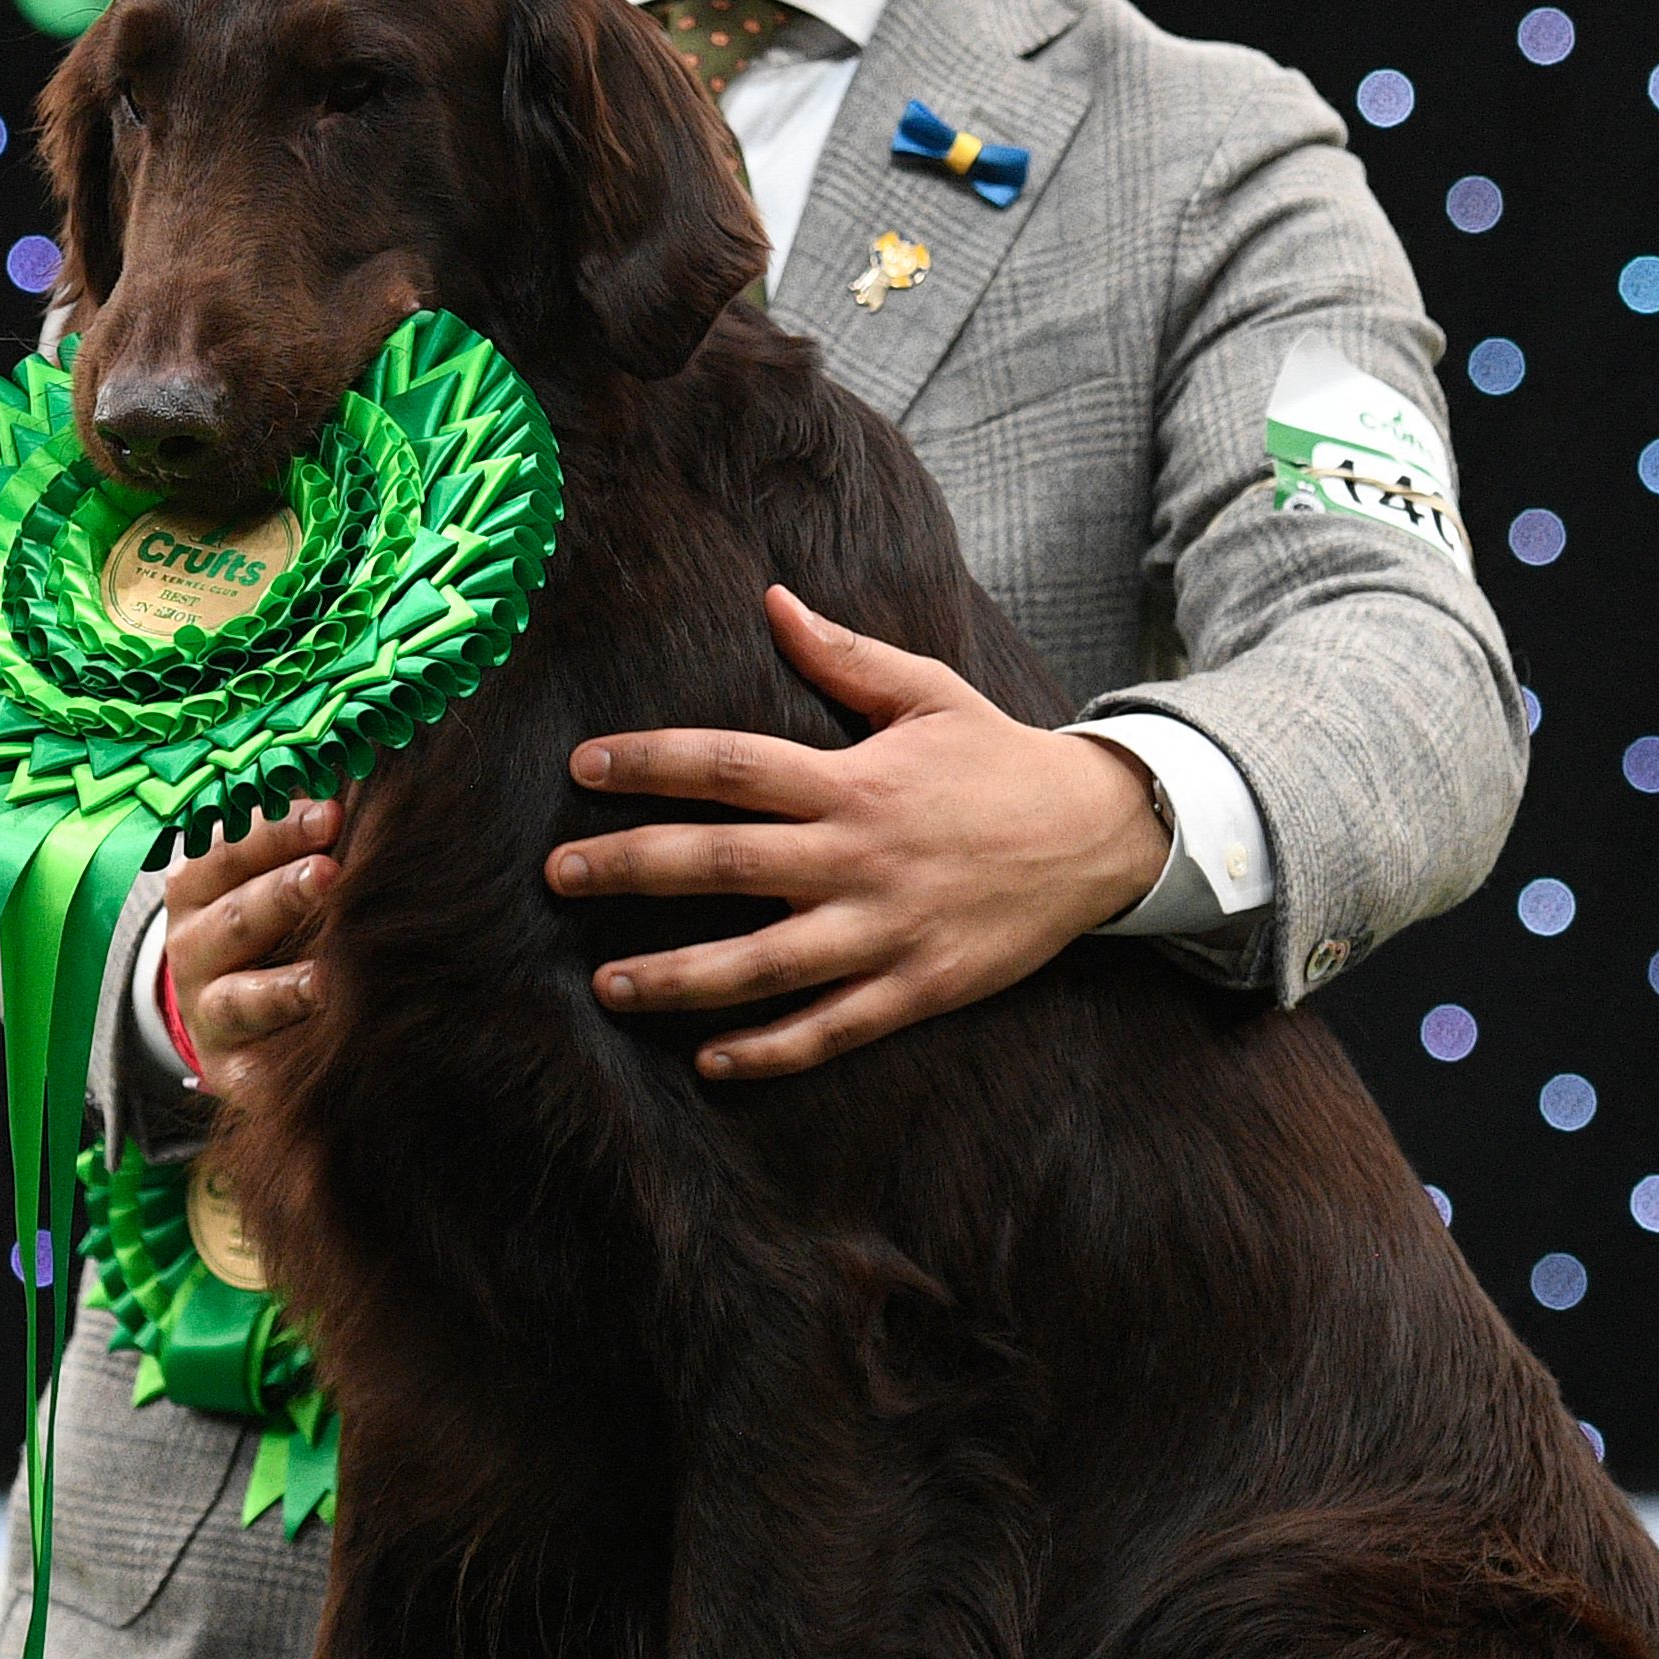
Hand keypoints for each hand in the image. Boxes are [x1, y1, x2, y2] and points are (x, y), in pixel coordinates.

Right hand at [159, 797, 341, 1093]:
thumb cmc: (263, 925)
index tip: (331, 814)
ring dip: (284, 987)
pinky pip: (256, 1068)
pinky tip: (325, 1045)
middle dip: (283, 895)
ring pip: (241, 1000)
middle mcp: (191, 950)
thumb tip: (348, 798)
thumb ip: (296, 840)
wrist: (225, 1017)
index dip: (279, 834)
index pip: (230, 854)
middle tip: (330, 873)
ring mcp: (206, 1014)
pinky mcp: (227, 1070)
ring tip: (329, 977)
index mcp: (195, 890)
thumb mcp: (260, 876)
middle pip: (236, 920)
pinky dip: (287, 1058)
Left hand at [545, 589, 1167, 1078]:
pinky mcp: (919, 986)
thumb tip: (772, 600)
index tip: (581, 767)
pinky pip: (833, 1027)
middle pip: (727, 863)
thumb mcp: (928, 692)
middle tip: (557, 875)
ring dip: (680, 977)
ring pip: (766, 963)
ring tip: (606, 986)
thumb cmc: (999, 757)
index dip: (651, 763)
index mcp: (853, 780)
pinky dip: (772, 1048)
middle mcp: (860, 856)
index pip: (731, 766)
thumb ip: (843, 655)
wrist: (1101, 834)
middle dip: (633, 869)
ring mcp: (888, 928)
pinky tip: (711, 1059)